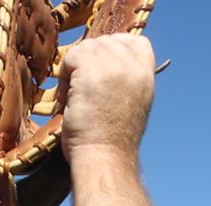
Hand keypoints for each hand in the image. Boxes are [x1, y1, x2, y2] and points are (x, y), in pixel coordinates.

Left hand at [58, 35, 157, 159]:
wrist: (105, 159)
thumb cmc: (110, 143)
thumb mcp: (130, 105)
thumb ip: (124, 81)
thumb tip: (102, 67)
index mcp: (146, 77)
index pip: (137, 41)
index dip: (114, 50)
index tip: (100, 71)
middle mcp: (134, 67)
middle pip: (106, 42)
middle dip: (90, 62)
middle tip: (84, 92)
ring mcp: (115, 66)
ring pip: (87, 48)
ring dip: (75, 70)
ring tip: (75, 98)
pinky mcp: (93, 69)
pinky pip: (72, 57)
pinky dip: (64, 76)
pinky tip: (68, 99)